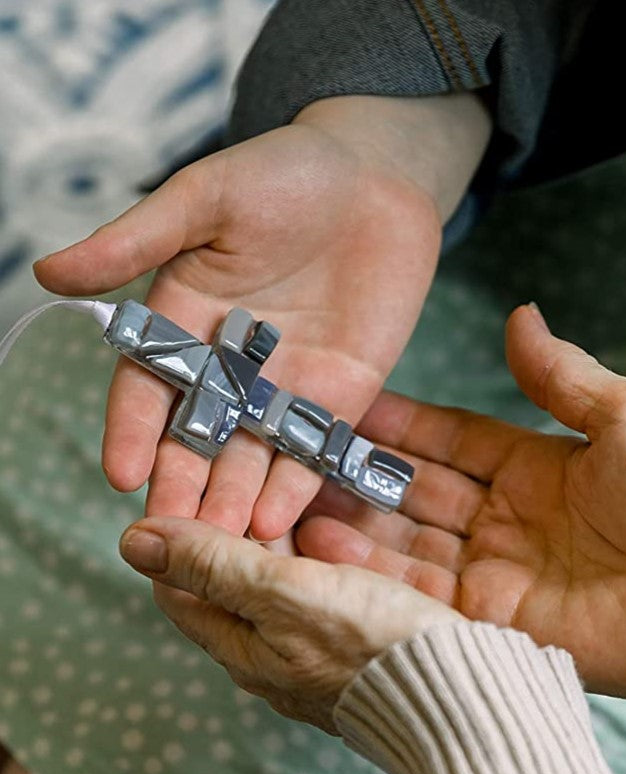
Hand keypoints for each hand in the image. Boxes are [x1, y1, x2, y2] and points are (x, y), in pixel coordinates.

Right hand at [34, 93, 489, 539]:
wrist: (377, 178)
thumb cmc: (286, 173)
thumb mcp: (205, 198)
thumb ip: (136, 239)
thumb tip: (49, 271)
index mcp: (187, 319)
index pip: (150, 386)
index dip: (133, 428)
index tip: (121, 474)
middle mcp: (233, 364)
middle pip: (199, 435)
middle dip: (185, 482)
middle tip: (174, 536)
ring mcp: (289, 385)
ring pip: (254, 454)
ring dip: (236, 500)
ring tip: (223, 549)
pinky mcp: (342, 394)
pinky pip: (314, 447)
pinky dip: (296, 484)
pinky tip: (277, 523)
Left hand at [118, 517, 462, 732]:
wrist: (457, 684)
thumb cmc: (370, 643)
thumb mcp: (285, 593)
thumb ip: (214, 565)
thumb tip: (134, 541)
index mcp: (240, 646)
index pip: (181, 585)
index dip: (181, 533)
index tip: (198, 486)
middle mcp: (268, 652)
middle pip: (231, 580)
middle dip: (234, 527)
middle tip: (249, 476)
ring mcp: (309, 647)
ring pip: (277, 580)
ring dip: (279, 535)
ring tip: (290, 490)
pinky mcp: (348, 639)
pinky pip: (317, 586)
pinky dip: (316, 552)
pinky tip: (333, 526)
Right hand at [296, 304, 625, 696]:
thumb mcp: (625, 412)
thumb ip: (559, 372)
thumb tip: (522, 314)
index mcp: (532, 466)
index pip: (449, 438)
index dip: (402, 422)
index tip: (352, 405)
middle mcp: (503, 518)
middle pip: (417, 489)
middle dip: (361, 472)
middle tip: (305, 454)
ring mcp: (491, 570)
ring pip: (405, 538)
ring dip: (352, 520)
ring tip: (295, 500)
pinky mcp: (486, 620)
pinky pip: (416, 590)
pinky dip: (370, 569)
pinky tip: (322, 543)